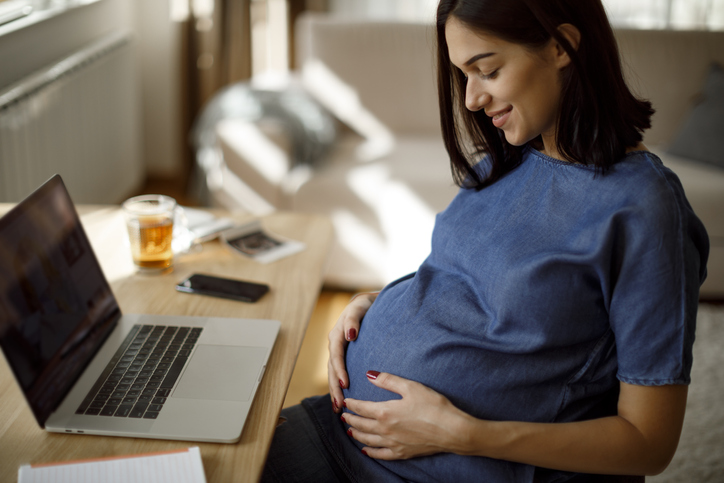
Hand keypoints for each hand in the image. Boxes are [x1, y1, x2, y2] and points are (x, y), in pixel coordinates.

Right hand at [328, 292, 378, 412]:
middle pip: (332, 369)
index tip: (346, 384)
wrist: (365, 304)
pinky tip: (341, 399)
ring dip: (335, 390)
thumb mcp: (359, 308)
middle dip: (334, 387)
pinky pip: (338, 373)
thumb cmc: (364, 306)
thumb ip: (353, 320)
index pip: (336, 356)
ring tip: (338, 408)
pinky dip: (338, 386)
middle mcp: (335, 344)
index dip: (340, 371)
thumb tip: (350, 335)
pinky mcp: (343, 356)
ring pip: (333, 374)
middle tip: (340, 404)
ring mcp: (338, 351)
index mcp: (336, 335)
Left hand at [342, 371, 470, 459]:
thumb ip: (388, 381)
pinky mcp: (402, 453)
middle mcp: (385, 430)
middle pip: (361, 425)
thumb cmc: (433, 406)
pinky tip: (365, 450)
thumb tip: (369, 374)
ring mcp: (393, 443)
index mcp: (385, 412)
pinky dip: (370, 452)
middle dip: (350, 419)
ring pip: (367, 440)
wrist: (452, 430)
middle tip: (343, 415)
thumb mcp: (411, 387)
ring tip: (350, 430)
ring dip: (356, 434)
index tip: (345, 401)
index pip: (362, 408)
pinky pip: (380, 454)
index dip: (351, 404)